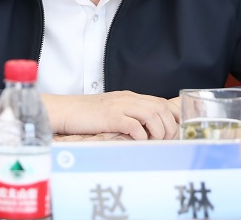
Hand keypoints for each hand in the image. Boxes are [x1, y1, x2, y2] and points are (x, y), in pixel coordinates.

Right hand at [41, 91, 179, 140]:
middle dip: (170, 127)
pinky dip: (141, 136)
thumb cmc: (86, 115)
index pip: (161, 102)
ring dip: (158, 132)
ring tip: (154, 142)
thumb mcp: (112, 110)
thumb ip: (128, 115)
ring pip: (152, 115)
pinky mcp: (110, 117)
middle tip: (166, 141)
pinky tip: (138, 142)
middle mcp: (128, 99)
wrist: (65, 110)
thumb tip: (147, 131)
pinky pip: (134, 125)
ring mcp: (119, 106)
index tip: (175, 132)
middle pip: (161, 108)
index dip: (174, 117)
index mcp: (130, 97)